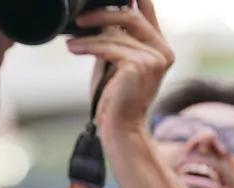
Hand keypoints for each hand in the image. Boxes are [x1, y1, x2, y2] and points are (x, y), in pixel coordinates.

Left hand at [66, 0, 173, 129]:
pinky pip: (108, 48)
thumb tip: (100, 20)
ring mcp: (154, 58)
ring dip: (88, 36)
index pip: (147, 12)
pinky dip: (87, 46)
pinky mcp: (140, 66)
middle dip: (103, 14)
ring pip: (116, 34)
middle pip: (132, 17)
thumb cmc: (114, 99)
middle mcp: (162, 51)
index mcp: (160, 48)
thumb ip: (113, 41)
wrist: (120, 127)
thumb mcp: (114, 64)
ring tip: (70, 42)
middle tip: (80, 19)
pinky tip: (73, 48)